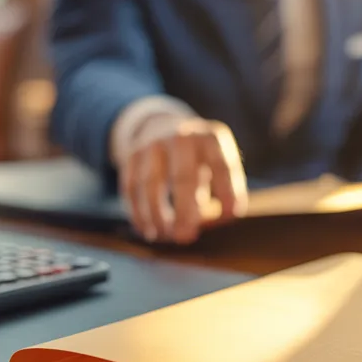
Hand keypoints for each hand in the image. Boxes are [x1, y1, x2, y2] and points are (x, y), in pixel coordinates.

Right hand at [121, 118, 246, 243]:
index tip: (230, 215)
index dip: (228, 191)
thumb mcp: (214, 162)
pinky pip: (131, 188)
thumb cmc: (196, 157)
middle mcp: (181, 137)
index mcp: (211, 138)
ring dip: (156, 215)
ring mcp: (153, 144)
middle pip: (183, 176)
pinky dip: (138, 213)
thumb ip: (220, 190)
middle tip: (185, 236)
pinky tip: (147, 230)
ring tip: (165, 236)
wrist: (159, 125)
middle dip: (184, 210)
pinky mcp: (131, 155)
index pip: (222, 166)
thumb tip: (219, 221)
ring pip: (151, 184)